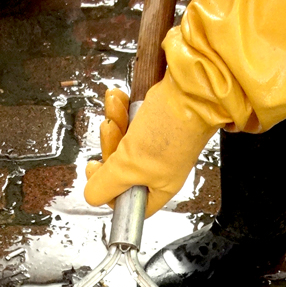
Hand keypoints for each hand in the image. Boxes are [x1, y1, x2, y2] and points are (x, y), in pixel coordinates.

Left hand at [84, 75, 218, 217]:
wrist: (192, 83)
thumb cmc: (173, 126)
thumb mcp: (130, 165)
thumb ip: (106, 184)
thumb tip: (92, 196)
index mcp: (160, 186)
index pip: (130, 203)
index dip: (110, 190)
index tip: (97, 171)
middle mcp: (159, 166)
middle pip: (120, 168)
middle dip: (109, 145)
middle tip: (111, 132)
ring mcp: (156, 140)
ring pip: (122, 140)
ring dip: (113, 121)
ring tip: (115, 109)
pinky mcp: (154, 117)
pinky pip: (128, 118)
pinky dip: (119, 108)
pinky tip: (118, 99)